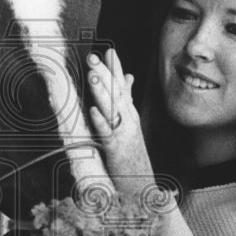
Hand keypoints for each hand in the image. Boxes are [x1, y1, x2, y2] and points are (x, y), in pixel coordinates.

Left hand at [86, 49, 155, 199]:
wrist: (143, 186)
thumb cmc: (133, 156)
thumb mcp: (131, 125)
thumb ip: (128, 101)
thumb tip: (127, 77)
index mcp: (130, 115)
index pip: (122, 88)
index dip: (115, 69)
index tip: (108, 50)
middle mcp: (128, 121)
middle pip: (115, 94)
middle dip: (104, 74)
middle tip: (92, 56)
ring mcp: (124, 135)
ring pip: (111, 110)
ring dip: (101, 92)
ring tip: (92, 76)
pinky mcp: (117, 151)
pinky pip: (108, 135)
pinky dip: (101, 122)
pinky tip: (93, 111)